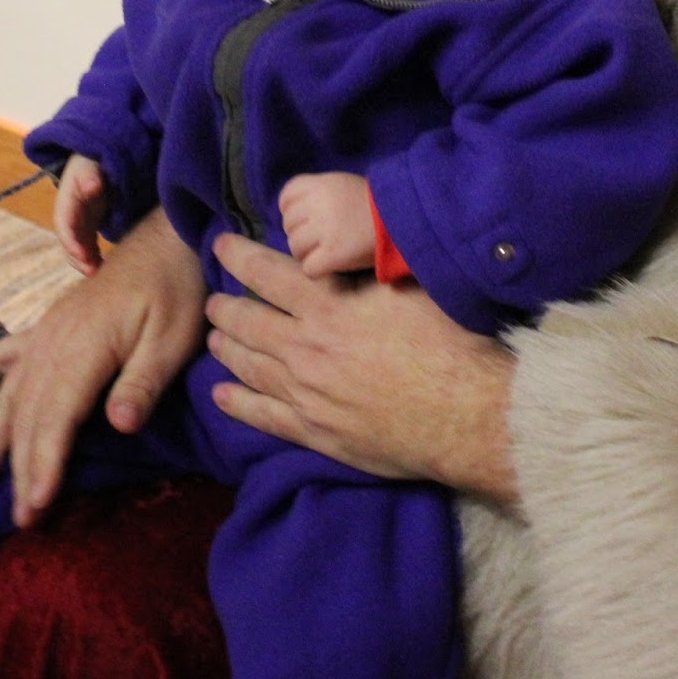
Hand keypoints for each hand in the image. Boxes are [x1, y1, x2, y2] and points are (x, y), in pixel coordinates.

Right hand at [0, 207, 202, 526]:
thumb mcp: (174, 338)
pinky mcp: (46, 327)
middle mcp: (52, 342)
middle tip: (19, 518)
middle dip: (21, 468)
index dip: (44, 463)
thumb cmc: (176, 291)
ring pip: (10, 394)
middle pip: (29, 415)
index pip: (56, 417)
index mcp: (84, 348)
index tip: (36, 505)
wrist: (167, 242)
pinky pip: (1, 356)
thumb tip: (118, 426)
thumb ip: (143, 382)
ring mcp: (44, 333)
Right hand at [54, 153, 109, 274]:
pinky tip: (106, 267)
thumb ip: (90, 177)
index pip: (64, 227)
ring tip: (100, 273)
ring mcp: (79, 224)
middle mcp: (69, 218)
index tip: (83, 255)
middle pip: (69, 243)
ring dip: (86, 262)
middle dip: (79, 259)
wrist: (93, 162)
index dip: (71, 243)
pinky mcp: (89, 228)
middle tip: (93, 271)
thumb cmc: (90, 164)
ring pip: (78, 249)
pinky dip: (95, 258)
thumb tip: (94, 187)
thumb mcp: (89, 167)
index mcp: (66, 204)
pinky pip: (89, 247)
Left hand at [205, 233, 517, 503]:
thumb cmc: (447, 341)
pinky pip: (264, 415)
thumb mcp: (406, 287)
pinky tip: (221, 395)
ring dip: (227, 349)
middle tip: (212, 300)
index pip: (267, 273)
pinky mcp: (315, 432)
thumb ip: (367, 272)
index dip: (239, 257)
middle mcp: (307, 347)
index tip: (220, 246)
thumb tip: (346, 248)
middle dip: (224, 307)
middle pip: (248, 321)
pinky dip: (238, 403)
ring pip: (250, 366)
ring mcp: (306, 393)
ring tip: (213, 339)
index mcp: (328, 305)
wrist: (464, 412)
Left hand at [278, 171, 377, 276]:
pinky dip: (317, 271)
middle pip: (289, 224)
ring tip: (325, 254)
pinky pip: (309, 268)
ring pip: (295, 248)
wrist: (407, 219)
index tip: (305, 219)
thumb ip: (322, 194)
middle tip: (319, 240)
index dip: (291, 210)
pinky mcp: (333, 255)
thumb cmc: (378, 204)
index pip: (287, 196)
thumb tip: (299, 212)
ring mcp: (325, 231)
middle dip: (301, 234)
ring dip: (307, 254)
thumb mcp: (347, 185)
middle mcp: (319, 205)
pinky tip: (330, 267)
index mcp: (322, 184)